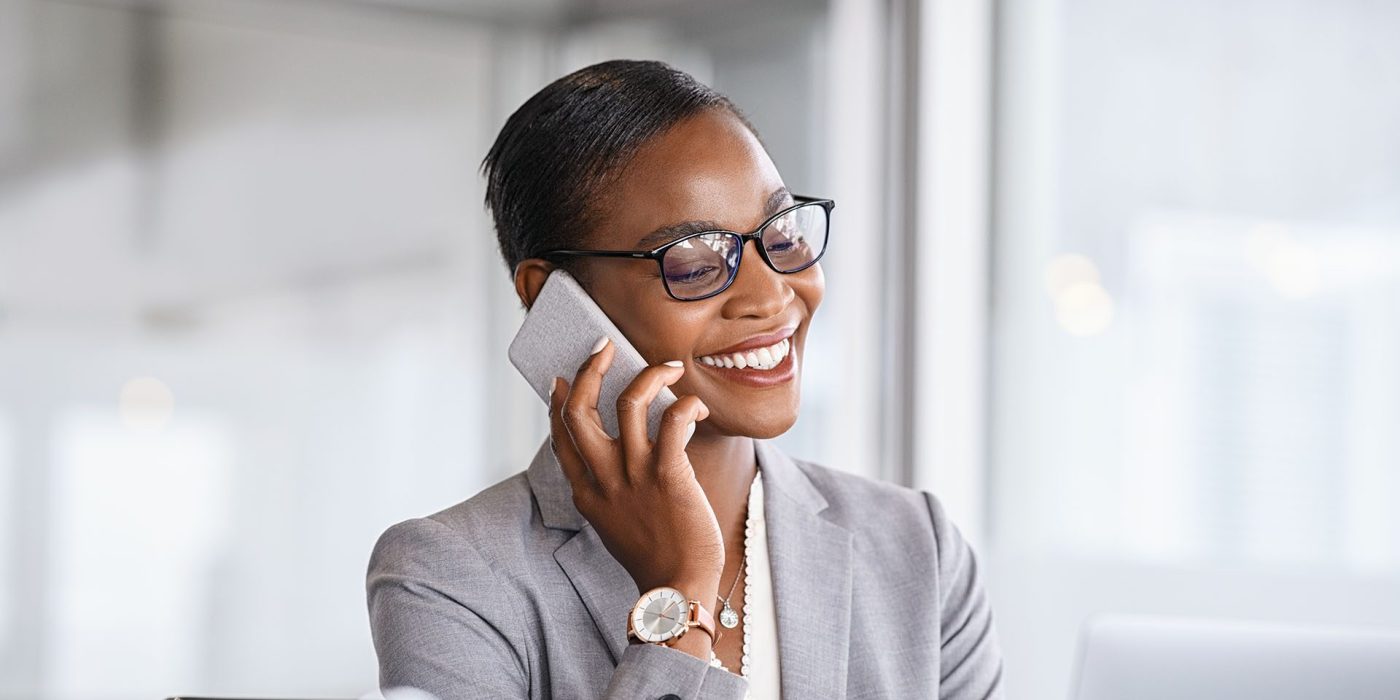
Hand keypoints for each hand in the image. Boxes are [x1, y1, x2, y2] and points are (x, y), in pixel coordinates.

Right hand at [549, 337, 723, 598]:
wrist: (677, 589)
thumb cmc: (654, 556)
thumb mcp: (614, 524)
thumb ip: (608, 490)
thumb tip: (617, 458)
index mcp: (587, 493)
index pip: (561, 437)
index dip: (558, 403)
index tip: (563, 379)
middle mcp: (604, 480)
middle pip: (580, 411)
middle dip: (589, 370)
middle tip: (604, 346)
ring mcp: (634, 476)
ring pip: (628, 404)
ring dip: (648, 375)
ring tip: (668, 366)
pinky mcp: (669, 476)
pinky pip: (672, 423)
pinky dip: (686, 405)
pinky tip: (698, 408)